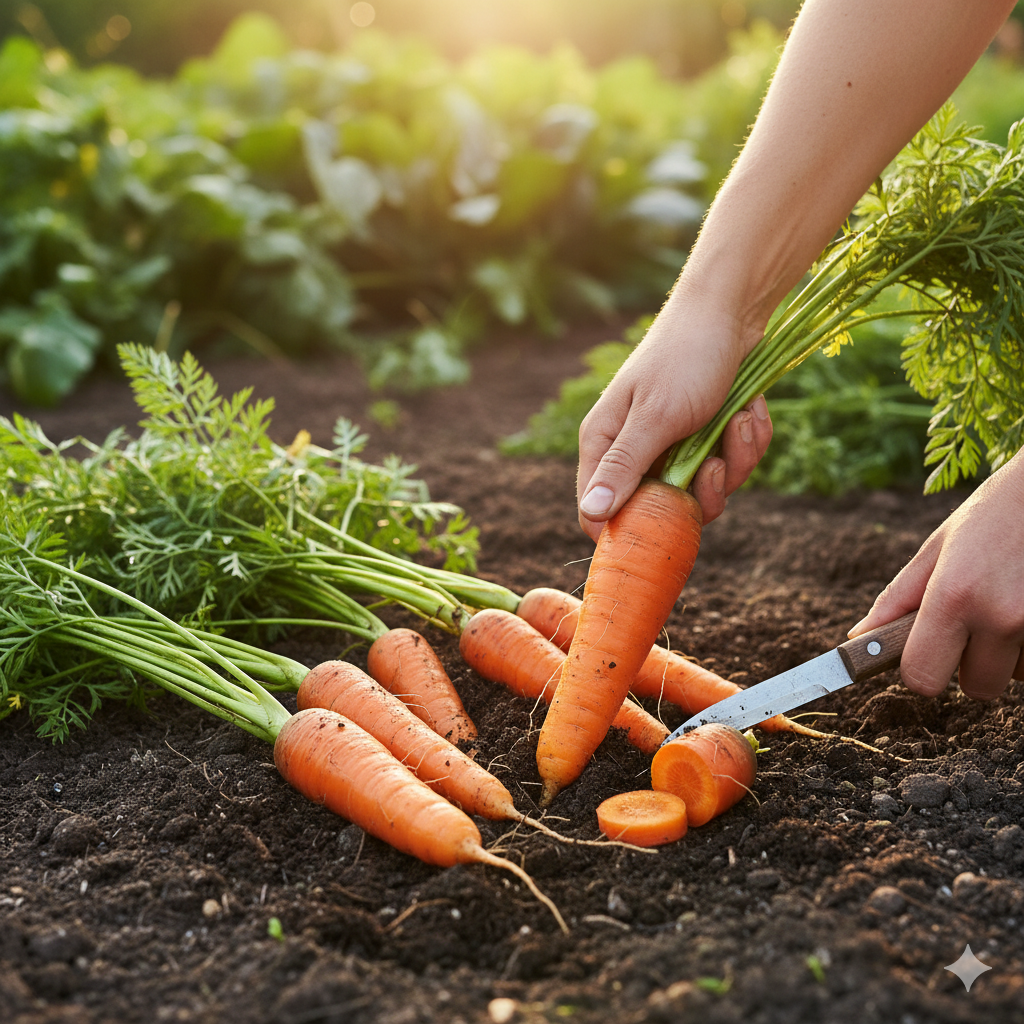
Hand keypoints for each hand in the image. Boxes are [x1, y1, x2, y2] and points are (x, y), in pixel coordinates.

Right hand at [576, 303, 771, 541]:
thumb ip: (623, 467)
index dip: (629, 531)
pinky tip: (748, 410)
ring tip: (739, 420)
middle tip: (715, 463)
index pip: (597, 515)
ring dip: (733, 461)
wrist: (733, 309)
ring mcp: (673, 447)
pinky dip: (746, 442)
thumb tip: (591, 514)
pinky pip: (729, 466)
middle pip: (661, 512)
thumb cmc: (685, 356)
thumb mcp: (655, 417)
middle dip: (700, 493)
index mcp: (605, 445)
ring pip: (703, 492)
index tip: (667, 530)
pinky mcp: (706, 439)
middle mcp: (635, 452)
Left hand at [848, 450, 1023, 698]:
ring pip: (1013, 676)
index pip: (922, 677)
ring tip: (1009, 600)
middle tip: (975, 621)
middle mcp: (1000, 616)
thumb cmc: (994, 513)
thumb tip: (859, 637)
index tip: (927, 652)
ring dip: (1007, 652)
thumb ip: (898, 599)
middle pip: (975, 688)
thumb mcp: (939, 547)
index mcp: (954, 595)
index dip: (921, 669)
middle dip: (970, 664)